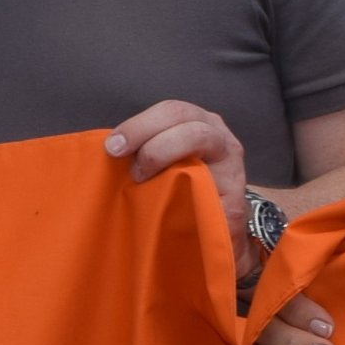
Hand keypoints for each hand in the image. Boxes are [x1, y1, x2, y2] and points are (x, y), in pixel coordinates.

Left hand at [107, 99, 249, 246]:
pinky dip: (181, 185)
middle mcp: (218, 134)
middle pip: (181, 114)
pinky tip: (163, 197)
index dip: (138, 124)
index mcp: (198, 122)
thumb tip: (110, 147)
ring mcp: (231, 162)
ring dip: (160, 150)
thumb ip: (144, 149)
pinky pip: (207, 183)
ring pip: (197, 135)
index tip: (112, 145)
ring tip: (140, 176)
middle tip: (118, 155)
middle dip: (143, 131)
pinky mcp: (234, 194)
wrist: (214, 234)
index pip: (170, 110)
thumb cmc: (182, 194)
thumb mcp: (163, 164)